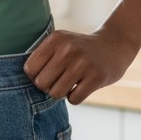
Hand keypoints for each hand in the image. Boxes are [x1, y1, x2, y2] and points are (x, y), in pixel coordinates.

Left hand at [23, 28, 138, 104]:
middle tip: (57, 82)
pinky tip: (80, 88)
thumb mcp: (61, 42)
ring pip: (56, 93)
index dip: (34, 77)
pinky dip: (75, 98)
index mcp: (55, 39)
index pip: (30, 68)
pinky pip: (74, 99)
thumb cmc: (79, 48)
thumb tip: (26, 79)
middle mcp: (67, 50)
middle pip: (42, 83)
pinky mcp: (97, 77)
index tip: (44, 75)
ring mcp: (83, 63)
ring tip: (68, 85)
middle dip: (47, 87)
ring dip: (61, 93)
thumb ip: (43, 55)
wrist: (114, 45)